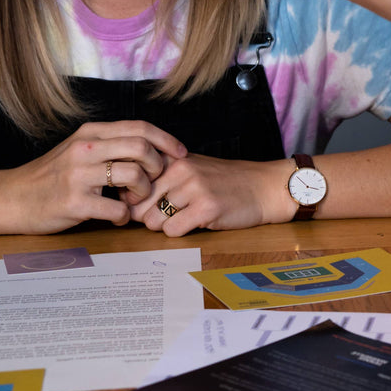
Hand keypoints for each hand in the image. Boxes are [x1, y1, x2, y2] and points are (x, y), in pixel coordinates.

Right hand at [4, 121, 185, 233]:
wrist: (13, 198)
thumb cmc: (51, 175)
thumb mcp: (78, 149)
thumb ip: (109, 144)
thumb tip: (151, 147)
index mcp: (91, 133)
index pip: (140, 127)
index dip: (166, 140)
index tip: (180, 153)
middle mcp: (86, 149)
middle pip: (141, 148)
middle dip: (158, 166)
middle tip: (155, 181)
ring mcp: (79, 176)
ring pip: (133, 176)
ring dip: (144, 192)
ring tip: (135, 201)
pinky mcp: (74, 203)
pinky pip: (117, 210)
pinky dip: (125, 217)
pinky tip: (118, 218)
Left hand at [132, 154, 289, 237]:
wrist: (264, 187)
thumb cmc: (226, 181)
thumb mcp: (193, 168)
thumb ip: (162, 177)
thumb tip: (125, 198)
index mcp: (174, 158)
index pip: (133, 184)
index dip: (137, 201)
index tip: (150, 204)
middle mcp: (180, 169)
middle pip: (139, 206)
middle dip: (149, 217)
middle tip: (172, 215)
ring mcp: (194, 188)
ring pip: (153, 221)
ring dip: (166, 226)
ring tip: (187, 217)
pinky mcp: (206, 208)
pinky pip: (172, 231)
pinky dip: (181, 232)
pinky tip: (198, 222)